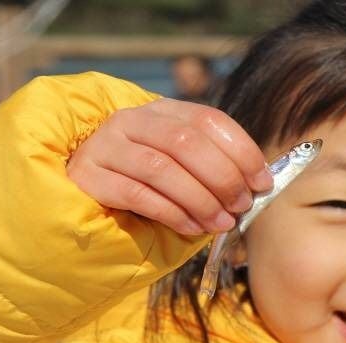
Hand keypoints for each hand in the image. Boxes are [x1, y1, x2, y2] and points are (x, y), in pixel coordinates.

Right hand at [67, 98, 270, 235]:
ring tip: (221, 223)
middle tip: (241, 205)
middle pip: (186, 141)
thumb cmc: (147, 185)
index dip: (241, 150)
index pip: (209, 119)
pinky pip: (136, 194)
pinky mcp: (88, 176)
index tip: (262, 182)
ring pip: (161, 169)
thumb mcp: (181, 166)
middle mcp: (131, 121)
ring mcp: (105, 146)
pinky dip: (171, 213)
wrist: (83, 197)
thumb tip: (258, 185)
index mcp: (162, 111)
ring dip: (200, 199)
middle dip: (223, 177)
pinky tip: (191, 227)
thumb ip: (213, 167)